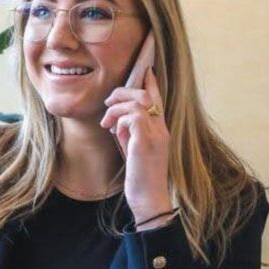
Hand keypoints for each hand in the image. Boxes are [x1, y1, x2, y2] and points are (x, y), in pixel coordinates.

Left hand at [100, 66, 171, 220]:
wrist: (149, 199)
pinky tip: (114, 131)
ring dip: (116, 108)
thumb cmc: (140, 177)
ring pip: (137, 103)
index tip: (146, 70)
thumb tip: (117, 121)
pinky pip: (132, 117)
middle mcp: (161, 129)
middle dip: (123, 92)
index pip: (158, 99)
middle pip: (145, 95)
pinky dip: (119, 120)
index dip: (151, 83)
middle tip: (108, 102)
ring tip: (106, 121)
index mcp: (161, 130)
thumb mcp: (134, 150)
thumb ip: (130, 133)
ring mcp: (155, 135)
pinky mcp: (146, 142)